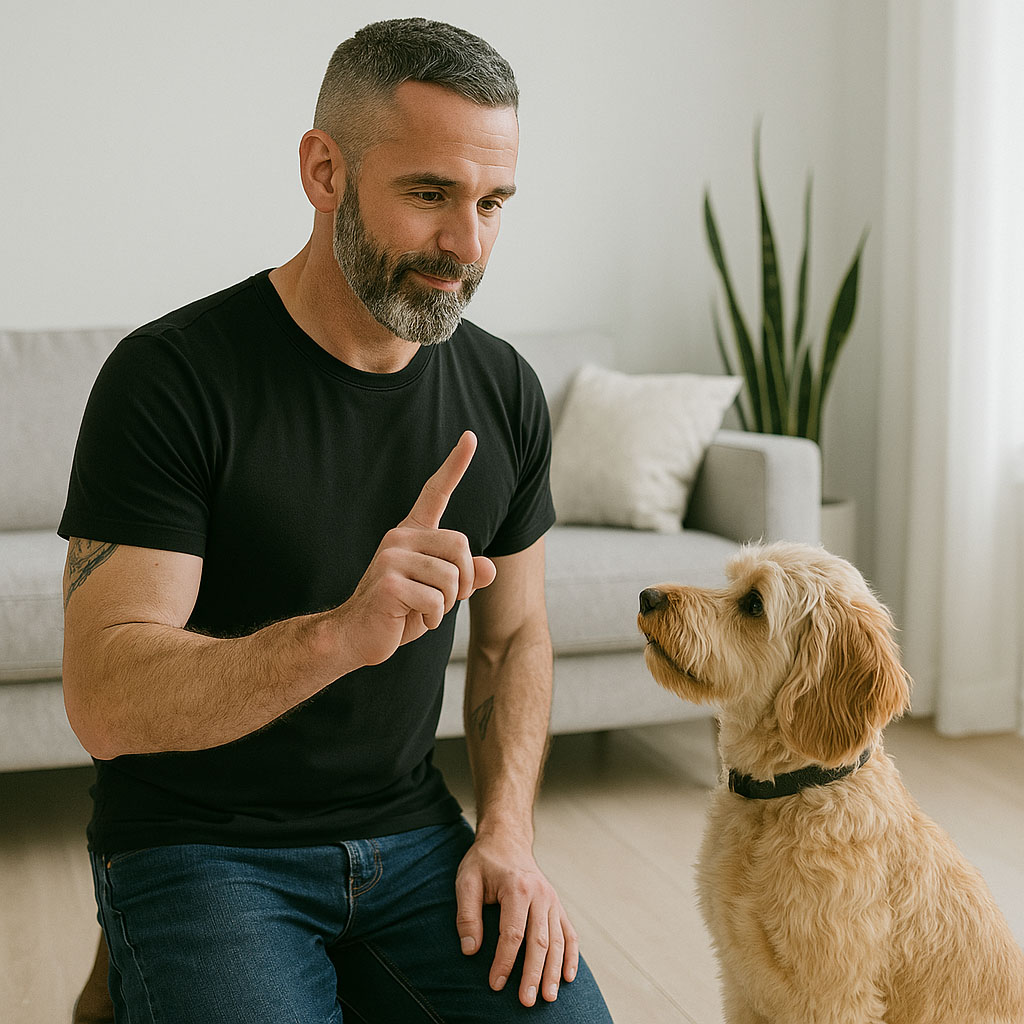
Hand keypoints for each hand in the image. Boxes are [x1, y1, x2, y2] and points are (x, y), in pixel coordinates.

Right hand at [338, 431, 496, 667]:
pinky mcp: (389, 583)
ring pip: (451, 577)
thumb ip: (464, 578)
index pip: (435, 492)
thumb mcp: (439, 595)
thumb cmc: (398, 614)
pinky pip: (436, 600)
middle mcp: (399, 538)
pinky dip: (432, 618)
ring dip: (447, 604)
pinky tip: (412, 620)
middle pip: (461, 545)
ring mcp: (391, 558)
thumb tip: (490, 568)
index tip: (470, 437)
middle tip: (444, 601)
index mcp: (411, 534)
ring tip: (423, 611)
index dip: (455, 465)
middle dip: (463, 581)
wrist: (355, 637)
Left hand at [455, 833, 579, 1005]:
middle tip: (526, 1002)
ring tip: (548, 998)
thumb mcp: (467, 881)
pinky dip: (571, 956)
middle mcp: (540, 895)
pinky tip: (569, 978)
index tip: (495, 984)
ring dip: (554, 972)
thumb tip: (470, 951)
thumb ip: (467, 915)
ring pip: (557, 942)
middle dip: (533, 974)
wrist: (507, 840)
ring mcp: (552, 901)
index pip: (512, 934)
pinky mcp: (558, 906)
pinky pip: (569, 933)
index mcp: (518, 888)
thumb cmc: (484, 862)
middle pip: (539, 942)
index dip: (504, 962)